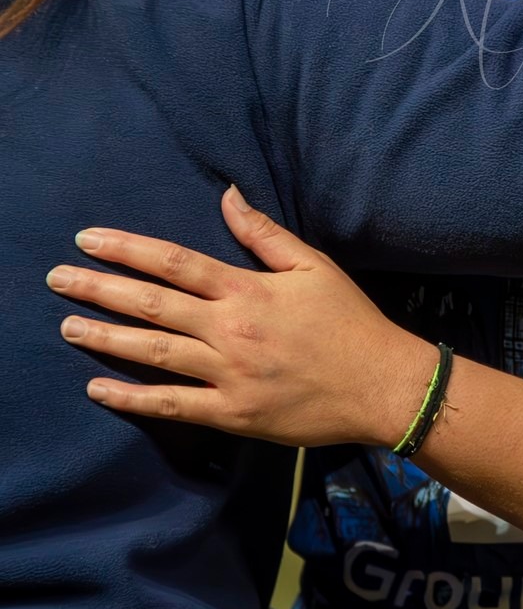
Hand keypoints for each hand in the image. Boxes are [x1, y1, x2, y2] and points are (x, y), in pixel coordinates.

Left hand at [47, 188, 433, 445]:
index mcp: (247, 290)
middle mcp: (231, 330)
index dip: (127, 249)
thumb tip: (227, 195)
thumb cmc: (348, 321)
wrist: (380, 384)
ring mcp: (228, 375)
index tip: (88, 240)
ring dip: (106, 337)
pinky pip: (173, 405)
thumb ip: (263, 233)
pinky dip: (133, 398)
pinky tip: (99, 387)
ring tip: (67, 324)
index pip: (174, 262)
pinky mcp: (232, 413)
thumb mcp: (312, 265)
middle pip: (152, 304)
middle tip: (57, 278)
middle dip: (99, 289)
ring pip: (153, 353)